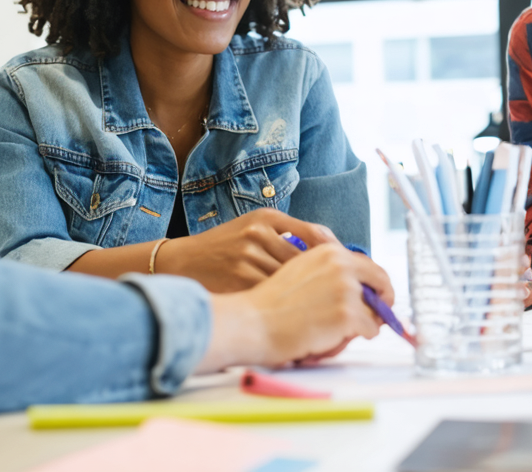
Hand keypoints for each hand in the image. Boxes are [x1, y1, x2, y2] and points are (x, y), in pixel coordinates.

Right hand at [155, 208, 341, 292]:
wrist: (183, 262)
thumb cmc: (224, 248)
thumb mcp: (254, 228)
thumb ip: (288, 235)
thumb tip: (332, 251)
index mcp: (267, 216)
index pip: (314, 234)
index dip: (334, 256)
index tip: (348, 272)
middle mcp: (259, 231)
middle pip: (307, 261)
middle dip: (323, 280)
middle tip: (338, 296)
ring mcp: (248, 256)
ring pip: (292, 280)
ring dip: (306, 296)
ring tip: (317, 307)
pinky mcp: (240, 279)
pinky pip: (274, 296)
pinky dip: (285, 306)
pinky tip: (292, 313)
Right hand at [197, 244, 394, 371]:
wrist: (252, 322)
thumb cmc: (269, 304)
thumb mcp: (299, 270)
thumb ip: (328, 271)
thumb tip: (357, 284)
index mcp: (329, 251)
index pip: (369, 265)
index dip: (376, 285)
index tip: (376, 299)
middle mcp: (340, 264)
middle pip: (382, 283)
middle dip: (381, 303)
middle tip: (375, 319)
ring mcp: (345, 288)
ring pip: (375, 311)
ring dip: (361, 324)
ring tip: (333, 331)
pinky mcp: (347, 314)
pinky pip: (369, 331)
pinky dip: (355, 339)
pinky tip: (329, 339)